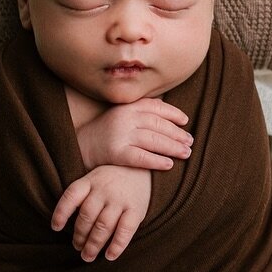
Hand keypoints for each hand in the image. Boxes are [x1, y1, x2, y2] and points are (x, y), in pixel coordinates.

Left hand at [51, 165, 151, 261]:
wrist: (143, 171)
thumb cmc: (113, 180)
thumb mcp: (95, 179)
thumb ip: (83, 196)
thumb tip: (64, 224)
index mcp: (90, 181)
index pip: (71, 196)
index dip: (61, 213)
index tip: (56, 228)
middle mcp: (104, 189)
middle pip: (86, 216)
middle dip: (79, 236)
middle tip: (77, 247)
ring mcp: (120, 199)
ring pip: (103, 226)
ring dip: (93, 244)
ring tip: (87, 256)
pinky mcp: (136, 209)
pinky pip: (125, 230)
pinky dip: (117, 245)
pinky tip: (109, 256)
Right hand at [76, 97, 192, 170]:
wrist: (81, 145)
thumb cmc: (108, 130)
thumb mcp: (123, 114)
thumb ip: (143, 110)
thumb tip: (173, 114)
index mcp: (128, 106)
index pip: (156, 107)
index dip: (173, 114)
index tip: (185, 122)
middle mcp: (125, 118)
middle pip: (158, 125)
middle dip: (177, 134)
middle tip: (190, 142)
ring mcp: (120, 135)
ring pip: (153, 140)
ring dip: (173, 147)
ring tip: (186, 153)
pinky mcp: (116, 153)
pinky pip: (141, 157)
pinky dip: (157, 161)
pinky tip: (169, 165)